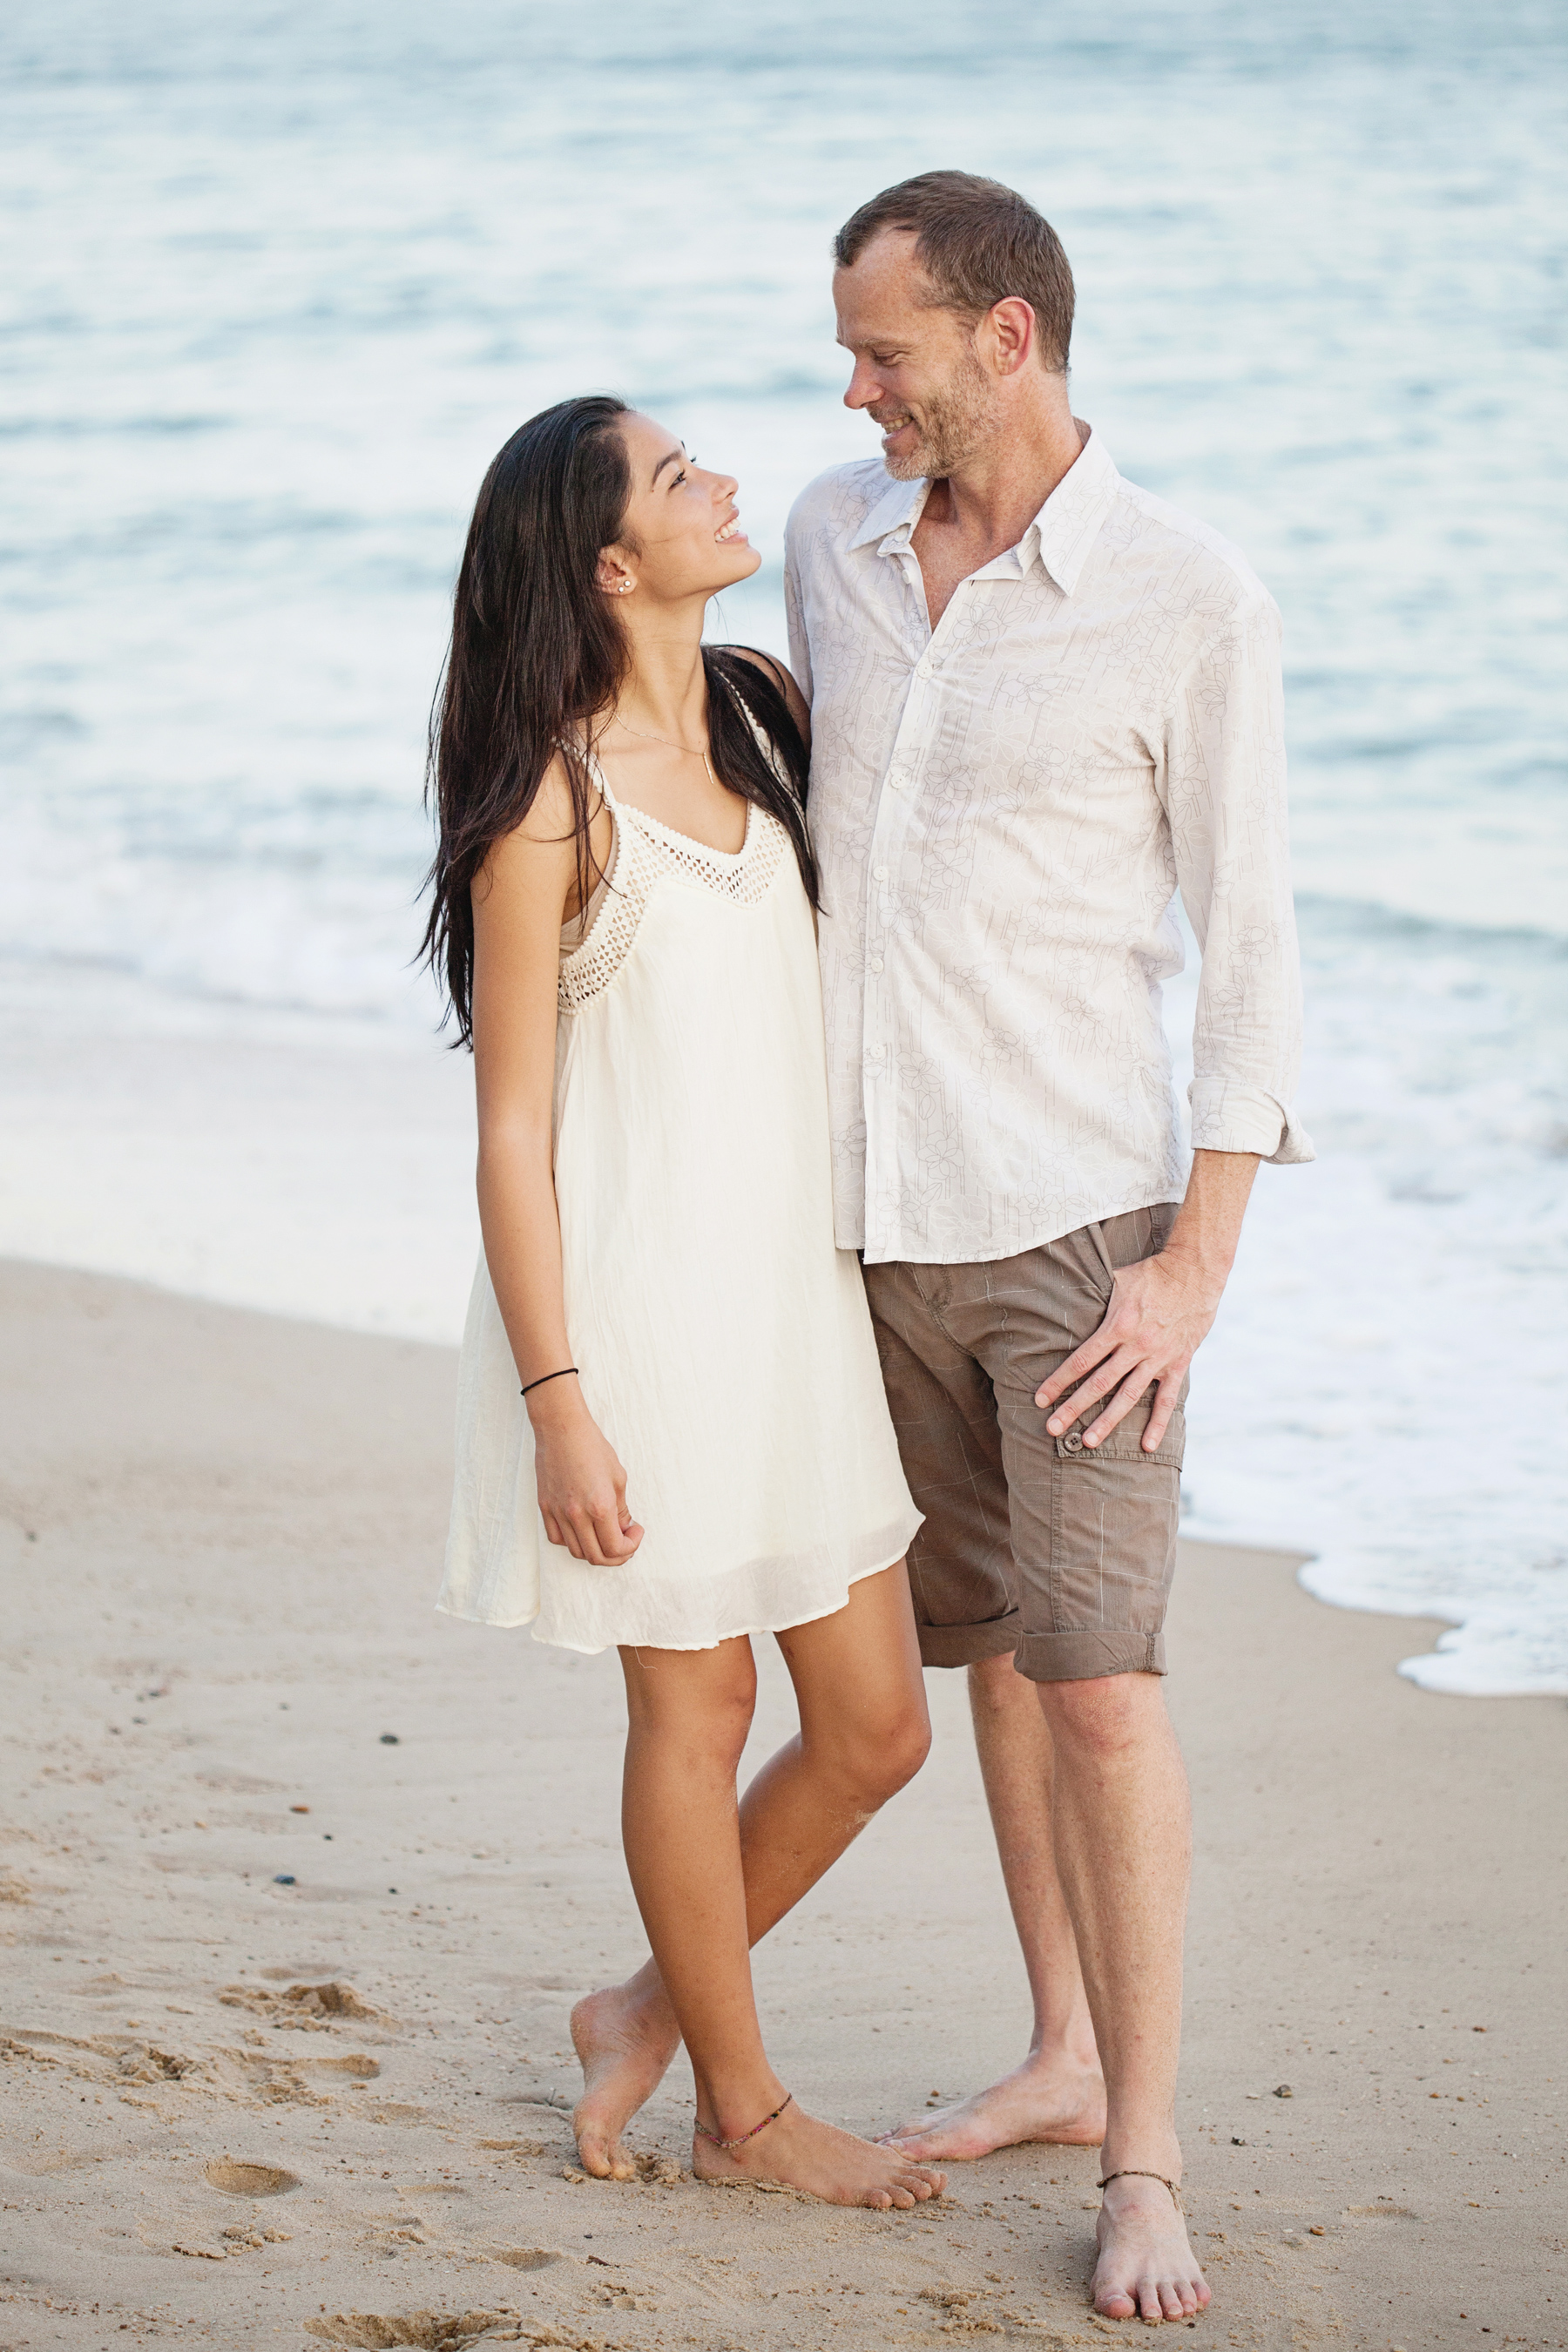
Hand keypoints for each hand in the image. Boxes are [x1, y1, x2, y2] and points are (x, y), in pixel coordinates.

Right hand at [529, 1386, 643, 1563]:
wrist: (561, 1429)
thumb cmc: (593, 1447)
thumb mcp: (618, 1478)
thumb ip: (621, 1510)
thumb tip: (623, 1529)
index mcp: (600, 1506)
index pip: (616, 1548)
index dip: (631, 1546)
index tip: (636, 1531)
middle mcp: (577, 1515)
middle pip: (597, 1557)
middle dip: (616, 1556)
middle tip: (625, 1541)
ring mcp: (558, 1513)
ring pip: (576, 1551)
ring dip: (595, 1551)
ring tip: (605, 1536)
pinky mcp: (545, 1508)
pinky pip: (557, 1538)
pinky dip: (572, 1542)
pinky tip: (583, 1530)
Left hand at [1034, 1251, 1219, 1454]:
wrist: (1195, 1272)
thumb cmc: (1151, 1273)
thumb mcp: (1117, 1279)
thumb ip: (1095, 1296)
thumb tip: (1068, 1295)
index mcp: (1117, 1326)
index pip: (1081, 1361)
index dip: (1059, 1381)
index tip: (1041, 1398)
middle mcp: (1136, 1346)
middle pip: (1099, 1384)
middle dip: (1073, 1408)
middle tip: (1052, 1428)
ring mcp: (1158, 1358)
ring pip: (1128, 1397)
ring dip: (1107, 1422)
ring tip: (1088, 1442)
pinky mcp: (1178, 1364)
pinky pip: (1167, 1400)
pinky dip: (1158, 1424)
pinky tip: (1147, 1445)